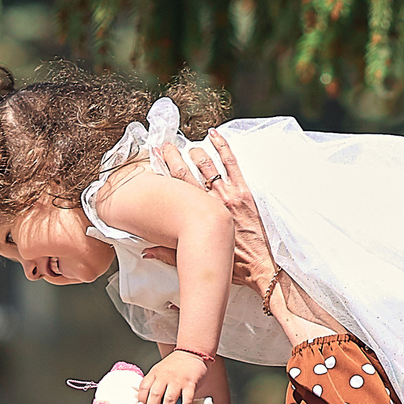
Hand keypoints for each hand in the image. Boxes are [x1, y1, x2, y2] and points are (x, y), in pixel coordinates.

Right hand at [141, 132, 280, 294]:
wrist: (258, 267)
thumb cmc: (228, 265)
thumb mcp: (194, 258)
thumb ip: (167, 254)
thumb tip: (146, 252)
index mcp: (195, 216)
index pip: (174, 186)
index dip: (162, 170)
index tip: (154, 159)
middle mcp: (209, 201)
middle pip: (186, 171)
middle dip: (174, 156)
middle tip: (165, 146)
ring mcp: (228, 195)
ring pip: (207, 165)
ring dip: (196, 152)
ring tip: (188, 146)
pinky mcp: (244, 193)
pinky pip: (231, 163)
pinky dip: (222, 147)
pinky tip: (214, 136)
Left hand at [141, 349, 210, 403]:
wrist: (192, 352)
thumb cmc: (175, 365)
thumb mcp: (160, 370)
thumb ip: (155, 384)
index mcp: (155, 373)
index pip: (144, 388)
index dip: (142, 402)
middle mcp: (165, 377)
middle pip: (155, 397)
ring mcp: (178, 380)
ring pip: (169, 401)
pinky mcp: (191, 383)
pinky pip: (187, 400)